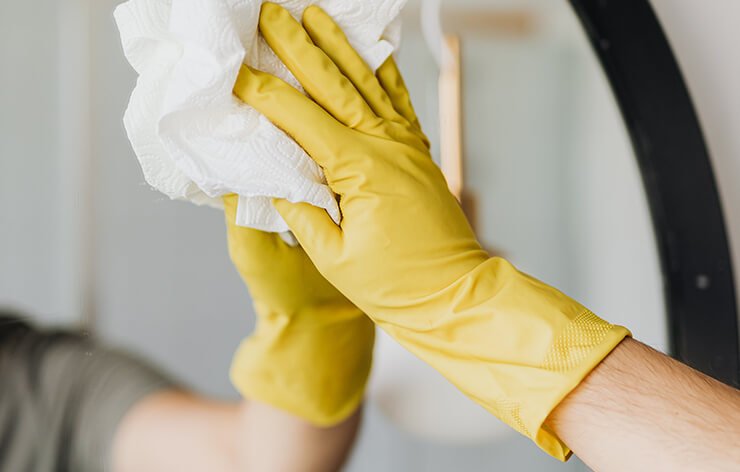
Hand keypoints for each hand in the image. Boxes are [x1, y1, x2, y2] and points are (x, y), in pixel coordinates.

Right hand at [235, 3, 628, 458]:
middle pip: (333, 84)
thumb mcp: (334, 258)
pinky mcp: (419, 151)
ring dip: (338, 45)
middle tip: (269, 13)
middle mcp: (385, 146)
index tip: (234, 71)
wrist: (454, 295)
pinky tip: (370, 49)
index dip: (264, 93)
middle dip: (297, 46)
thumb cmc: (395, 286)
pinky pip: (399, 100)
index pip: (300, 119)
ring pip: (367, 82)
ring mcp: (406, 145)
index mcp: (359, 171)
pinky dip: (383, 70)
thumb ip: (301, 211)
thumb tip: (272, 174)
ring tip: (315, 13)